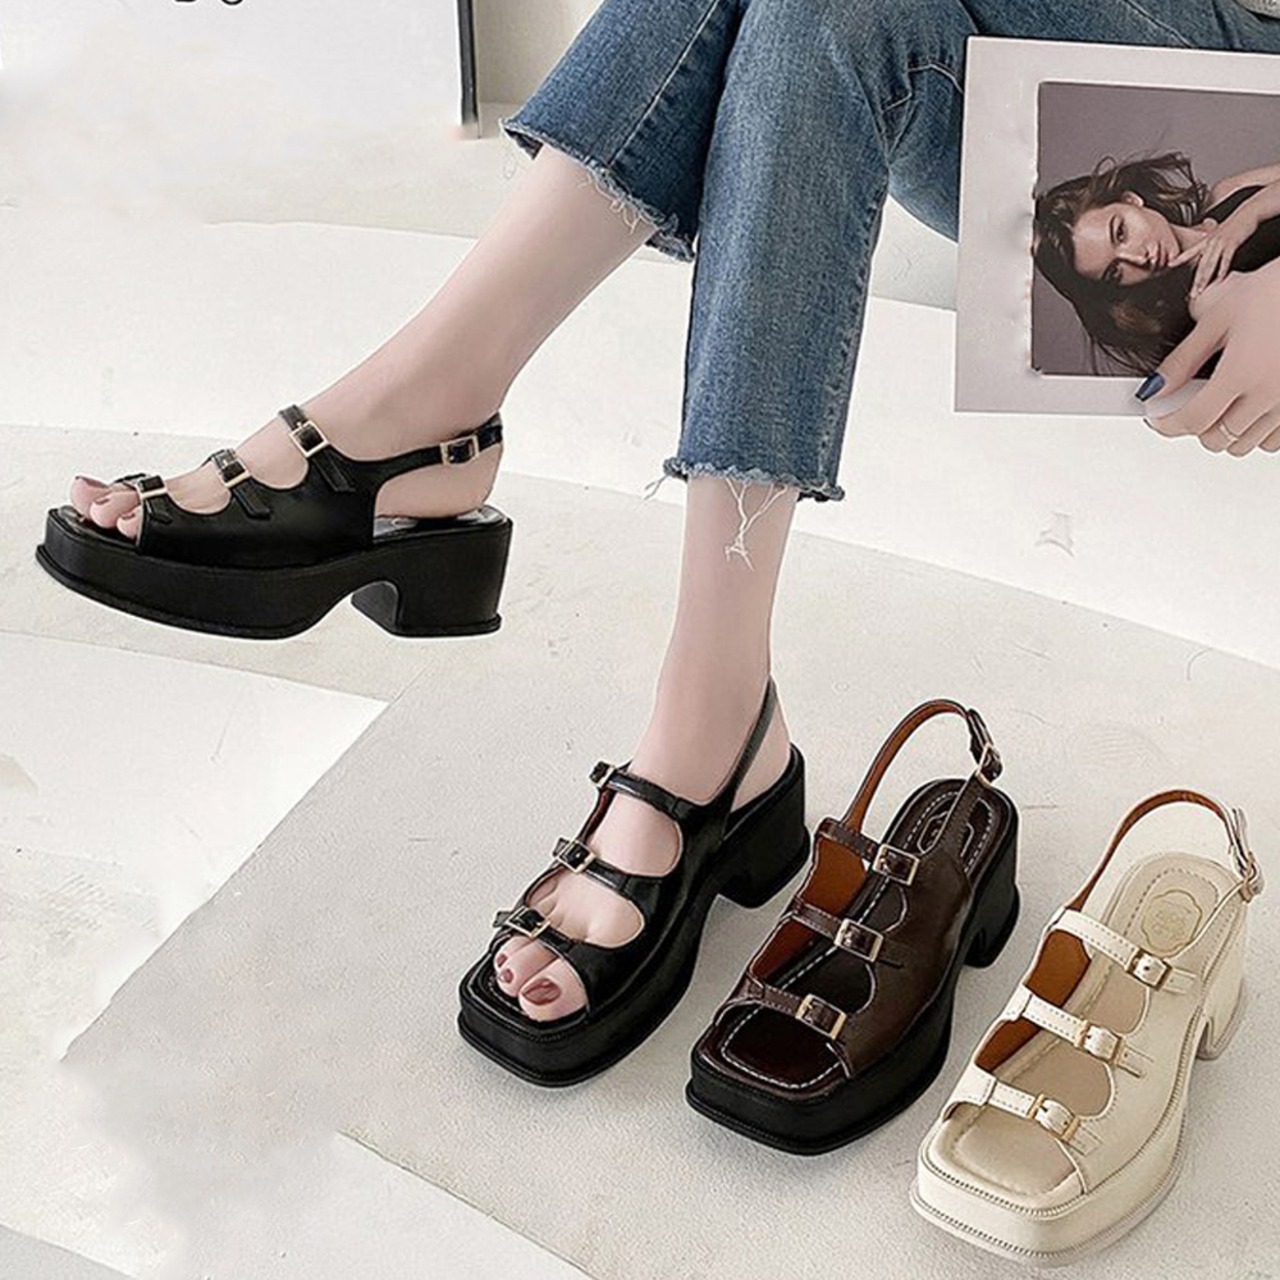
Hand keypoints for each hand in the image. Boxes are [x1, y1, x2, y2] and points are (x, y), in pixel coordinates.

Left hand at [1139, 258, 1279, 455]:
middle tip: (1191, 403)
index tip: (1158, 418)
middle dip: (1196, 426)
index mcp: (1242, 373)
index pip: (1192, 420)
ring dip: (1227, 431)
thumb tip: (1156, 387)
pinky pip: (1274, 440)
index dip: (1167, 424)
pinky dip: (1258, 432)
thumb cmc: (1277, 290)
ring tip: (1224, 403)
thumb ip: (1183, 359)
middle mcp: (1270, 395)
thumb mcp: (1220, 315)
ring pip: (1246, 445)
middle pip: (1217, 439)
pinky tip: (1253, 408)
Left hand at [1169, 208, 1259, 297]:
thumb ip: (1210, 246)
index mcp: (1205, 241)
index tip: (1169, 265)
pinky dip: (1222, 270)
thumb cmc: (1233, 226)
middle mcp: (1210, 243)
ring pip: (1210, 264)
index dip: (1179, 258)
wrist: (1247, 213)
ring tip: (1201, 291)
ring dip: (1205, 280)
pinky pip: (1225, 259)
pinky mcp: (1231, 243)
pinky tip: (1219, 279)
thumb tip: (1207, 258)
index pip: (1189, 252)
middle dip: (1196, 282)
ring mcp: (1220, 243)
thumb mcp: (1218, 235)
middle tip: (1192, 294)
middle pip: (1200, 266)